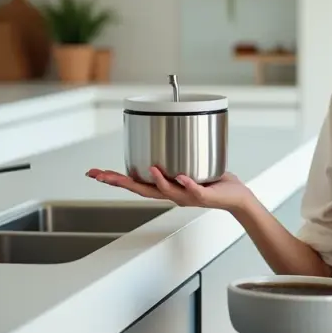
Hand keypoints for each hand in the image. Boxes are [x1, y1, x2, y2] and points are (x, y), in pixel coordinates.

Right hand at [86, 166, 252, 211]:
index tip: (95, 173)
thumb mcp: (188, 168)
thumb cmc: (213, 182)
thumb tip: (164, 135)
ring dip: (157, 181)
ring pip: (167, 191)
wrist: (236, 197)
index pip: (135, 184)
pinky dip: (186, 184)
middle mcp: (173, 194)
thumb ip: (175, 157)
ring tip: (149, 168)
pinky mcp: (204, 196)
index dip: (115, 179)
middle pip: (142, 191)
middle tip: (103, 176)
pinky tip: (180, 176)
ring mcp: (187, 197)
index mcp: (166, 187)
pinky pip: (194, 190)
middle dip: (122, 183)